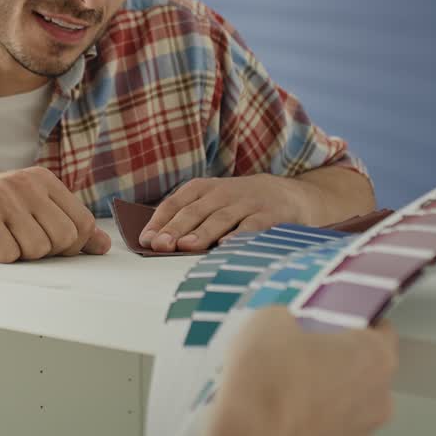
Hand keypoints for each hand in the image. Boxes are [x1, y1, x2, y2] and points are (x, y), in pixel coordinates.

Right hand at [0, 167, 110, 263]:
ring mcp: (1, 195)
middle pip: (64, 240)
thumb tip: (103, 246)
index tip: (44, 243)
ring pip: (36, 251)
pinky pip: (7, 255)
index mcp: (41, 178)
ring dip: (15, 255)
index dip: (69, 246)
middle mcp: (24, 182)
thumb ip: (66, 226)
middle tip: (14, 240)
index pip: (83, 223)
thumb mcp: (26, 212)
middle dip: (43, 253)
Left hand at [140, 175, 315, 251]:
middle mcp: (223, 193)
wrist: (290, 194)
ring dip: (202, 232)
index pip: (176, 203)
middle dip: (175, 228)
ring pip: (220, 218)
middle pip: (194, 211)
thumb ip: (190, 219)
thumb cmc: (240, 205)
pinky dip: (239, 235)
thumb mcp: (215, 202)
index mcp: (204, 189)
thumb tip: (160, 245)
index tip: (146, 240)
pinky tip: (226, 246)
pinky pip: (252, 226)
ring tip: (186, 246)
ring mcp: (247, 203)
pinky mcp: (270, 215)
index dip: (160, 221)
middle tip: (160, 245)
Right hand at [204, 308, 398, 435]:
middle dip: (335, 362)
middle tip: (299, 354)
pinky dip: (312, 426)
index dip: (353, 322)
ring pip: (348, 406)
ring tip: (284, 389)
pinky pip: (331, 434)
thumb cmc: (265, 387)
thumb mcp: (269, 321)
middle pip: (364, 371)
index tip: (333, 321)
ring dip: (324, 397)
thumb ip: (289, 318)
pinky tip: (283, 416)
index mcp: (373, 357)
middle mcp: (377, 399)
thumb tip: (282, 324)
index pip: (380, 330)